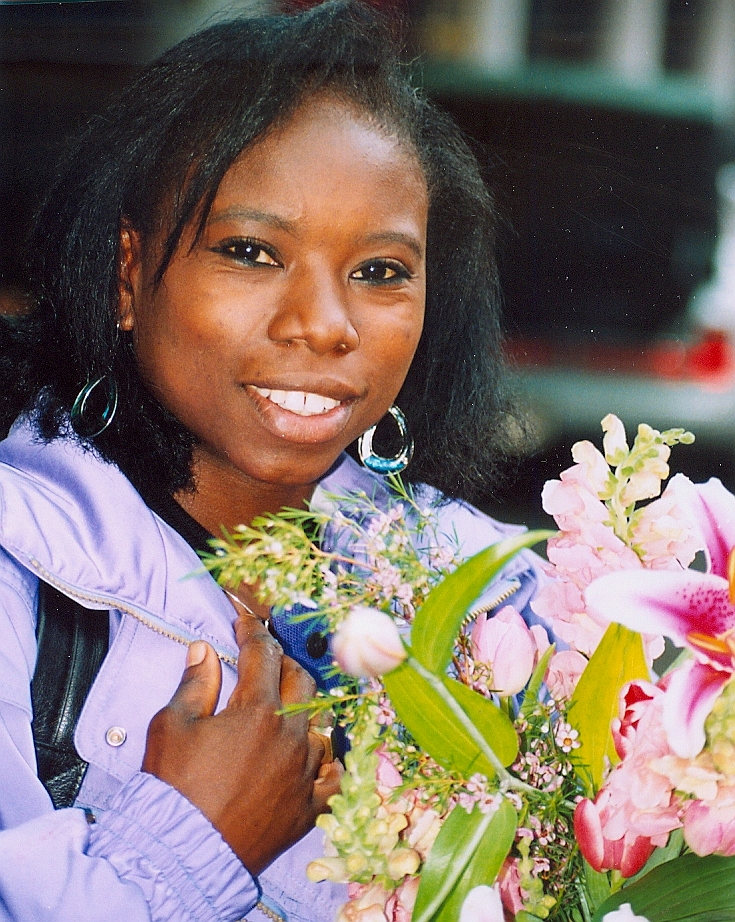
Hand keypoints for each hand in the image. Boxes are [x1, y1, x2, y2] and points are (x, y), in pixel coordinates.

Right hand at [142, 615, 341, 875]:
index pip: (263, 653)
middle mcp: (290, 735)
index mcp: (257, 710)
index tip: (244, 620)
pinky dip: (326, 760)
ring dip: (304, 709)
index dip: (253, 630)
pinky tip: (314, 753)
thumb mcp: (171, 726)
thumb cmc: (173, 787)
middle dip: (281, 663)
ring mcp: (305, 771)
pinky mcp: (311, 805)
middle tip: (262, 661)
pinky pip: (333, 774)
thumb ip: (194, 683)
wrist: (182, 852)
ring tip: (285, 707)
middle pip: (300, 680)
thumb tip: (204, 650)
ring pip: (320, 723)